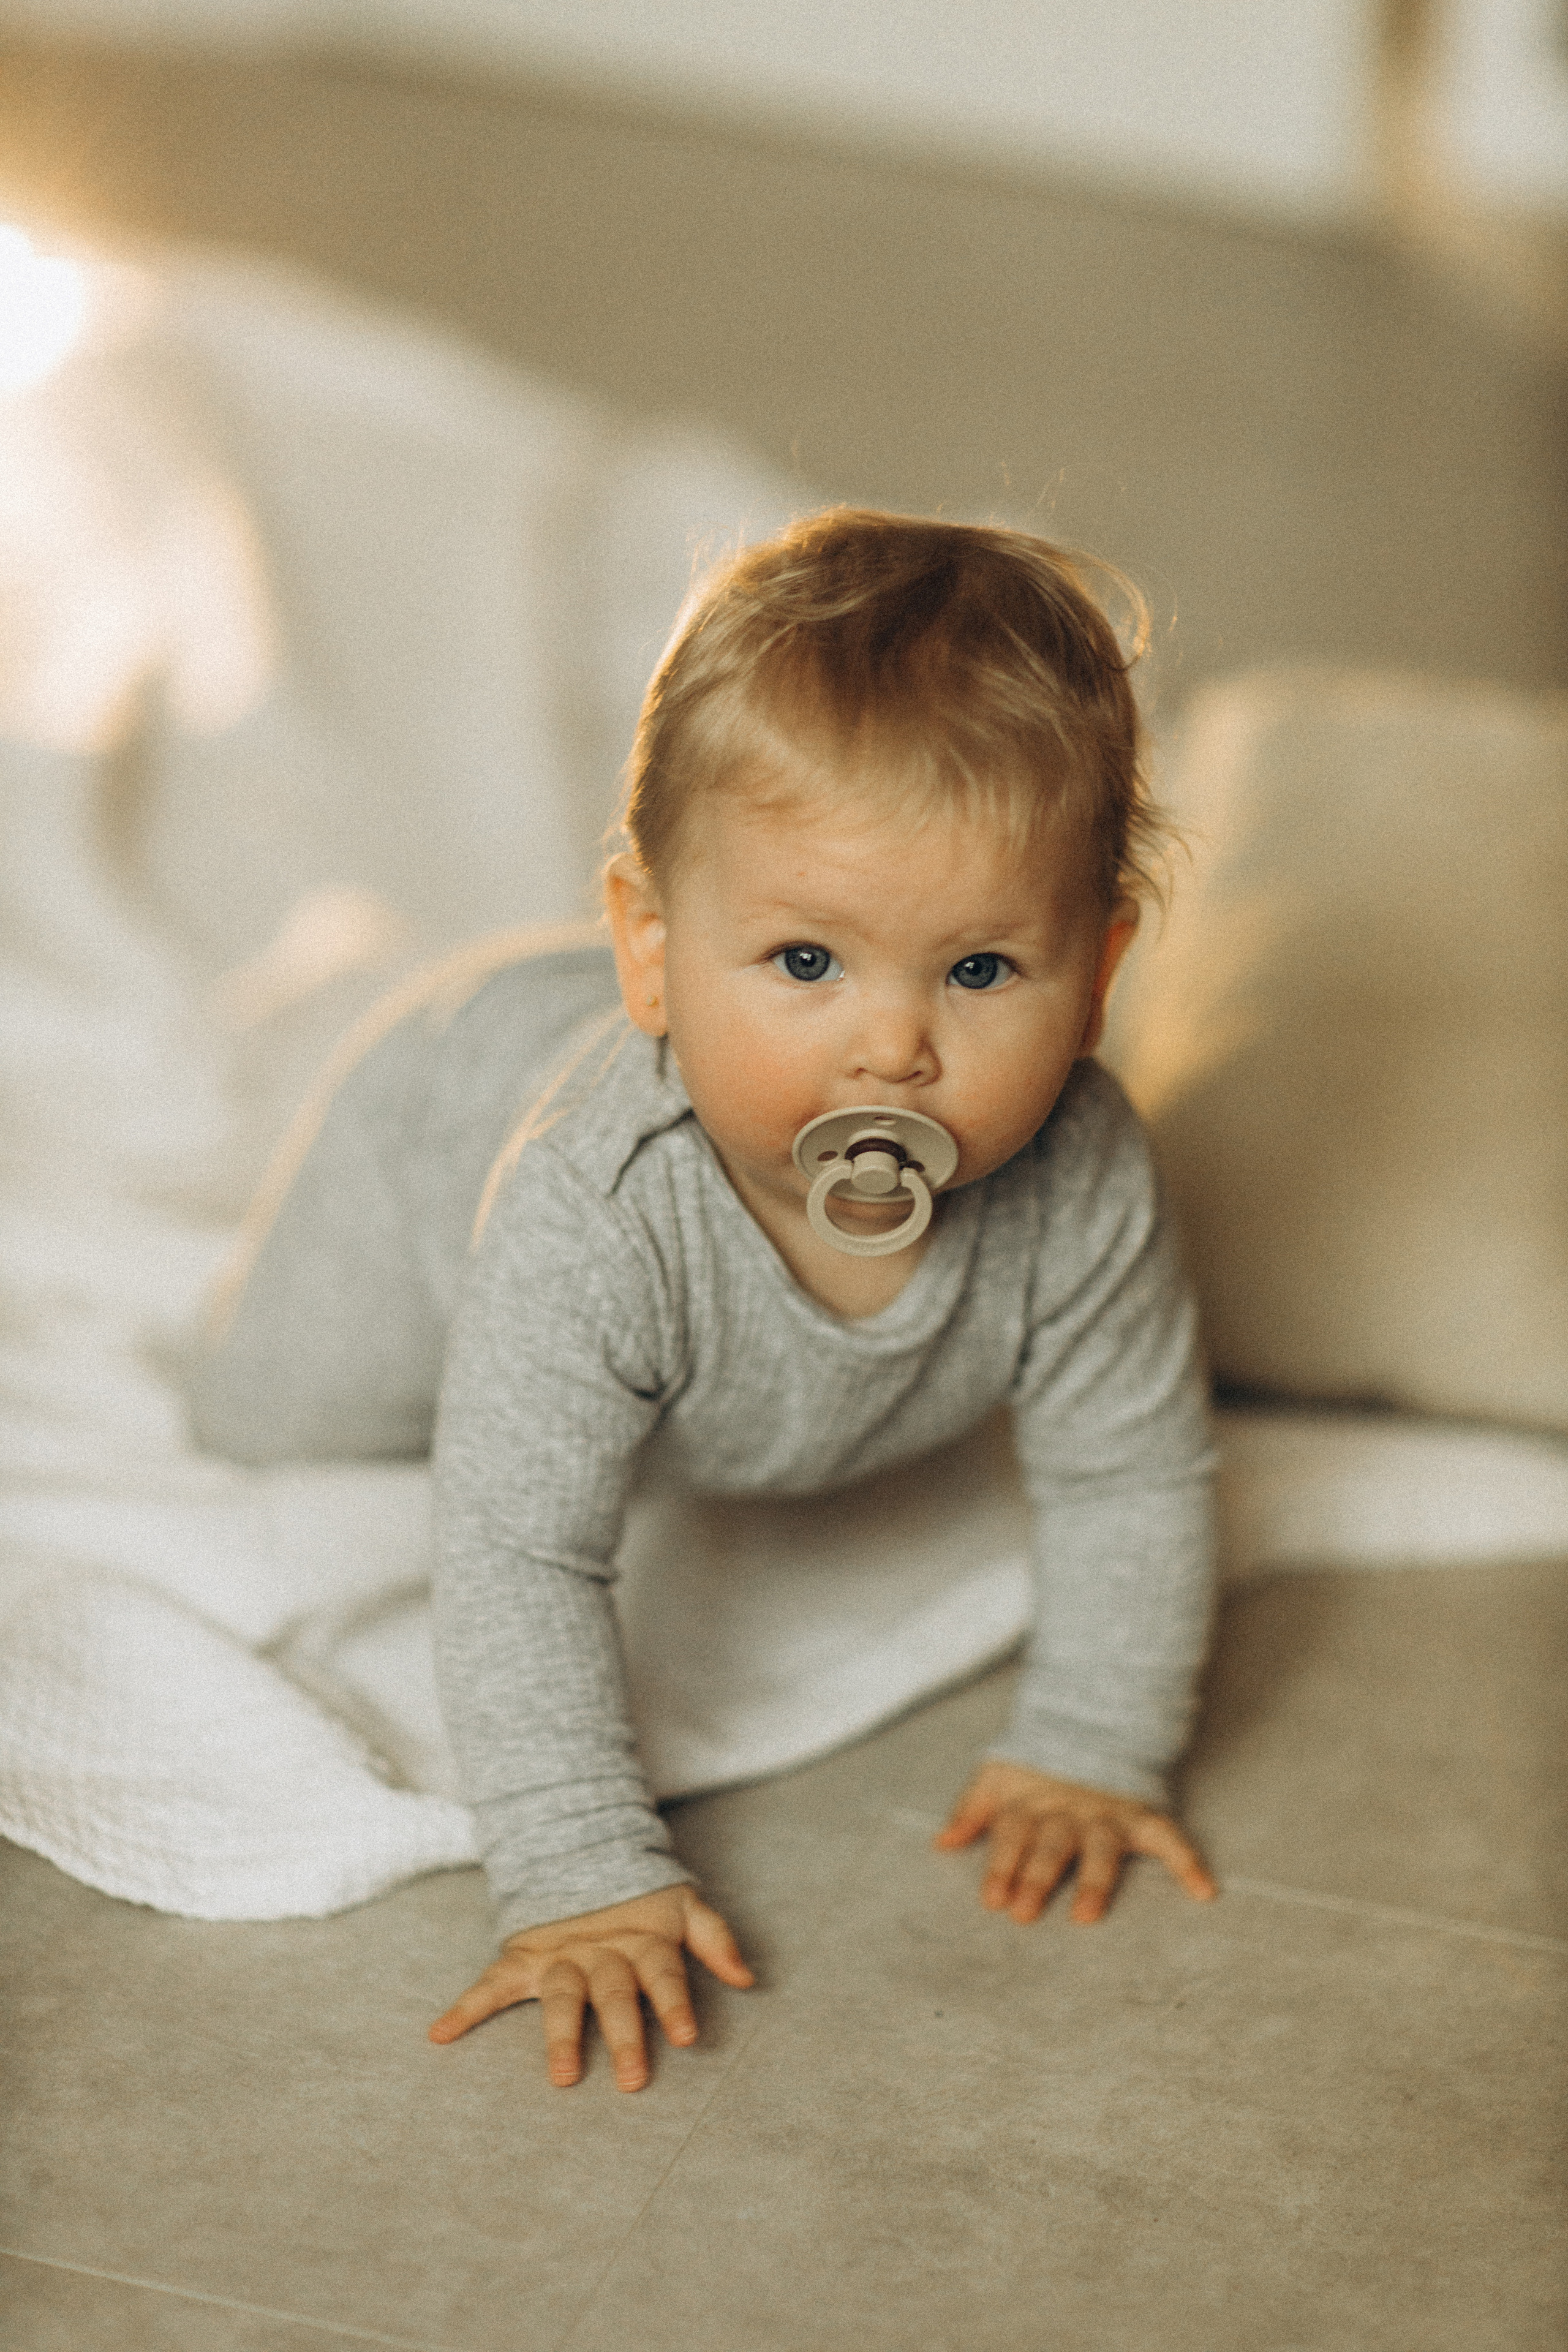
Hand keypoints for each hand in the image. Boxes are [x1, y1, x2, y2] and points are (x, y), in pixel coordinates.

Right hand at [427, 1885, 752, 2090]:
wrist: (586, 1860)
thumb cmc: (645, 1904)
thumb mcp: (685, 1907)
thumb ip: (715, 1938)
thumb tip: (749, 1977)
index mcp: (642, 1940)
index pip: (663, 1971)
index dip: (676, 2001)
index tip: (689, 2036)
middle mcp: (601, 1950)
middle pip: (613, 1992)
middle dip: (623, 2033)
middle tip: (634, 2079)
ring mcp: (560, 1955)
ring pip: (561, 1996)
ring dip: (560, 2035)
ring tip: (561, 2077)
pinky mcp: (525, 1957)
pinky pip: (491, 1982)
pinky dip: (466, 2006)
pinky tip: (440, 2033)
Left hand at [935, 1761, 1216, 1923]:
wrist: (1091, 1721)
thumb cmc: (1036, 1765)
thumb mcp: (997, 1778)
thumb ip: (972, 1810)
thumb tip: (940, 1843)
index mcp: (1032, 1802)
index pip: (1013, 1834)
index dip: (1001, 1865)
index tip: (993, 1900)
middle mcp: (1069, 1810)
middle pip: (1052, 1845)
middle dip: (1037, 1877)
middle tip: (1023, 1913)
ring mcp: (1107, 1813)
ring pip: (1102, 1848)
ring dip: (1094, 1881)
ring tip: (1086, 1915)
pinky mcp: (1142, 1815)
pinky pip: (1169, 1837)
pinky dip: (1189, 1862)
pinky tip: (1204, 1892)